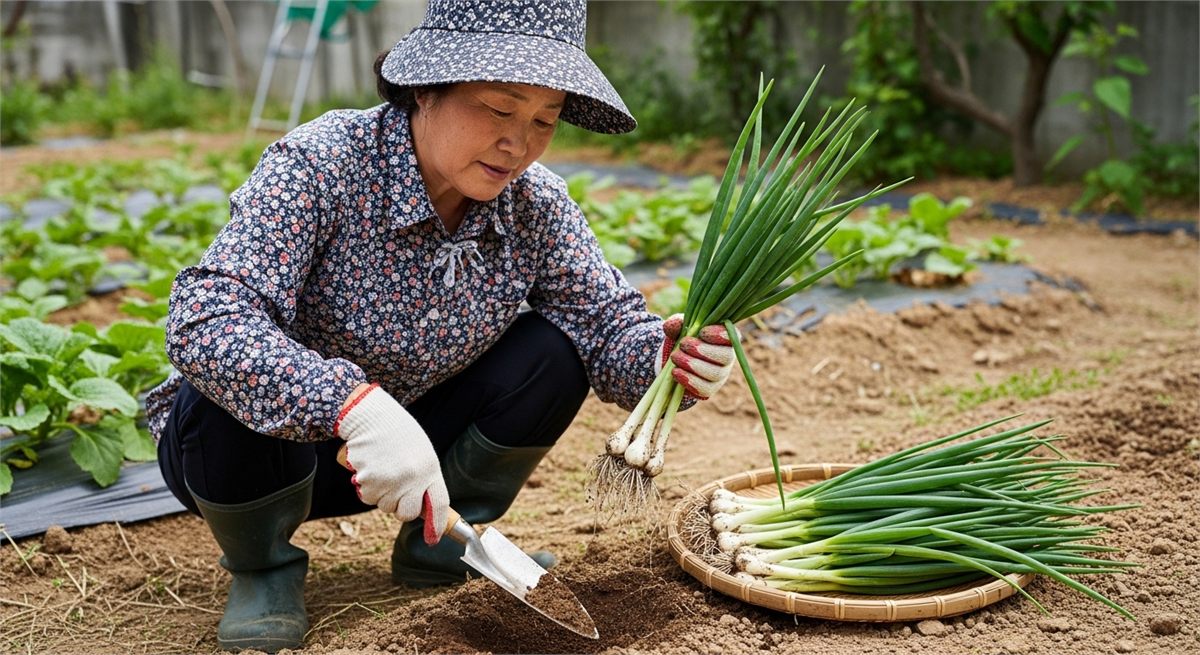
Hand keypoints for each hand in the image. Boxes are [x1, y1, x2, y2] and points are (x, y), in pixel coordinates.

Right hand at [334, 384, 449, 543]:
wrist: (371, 415)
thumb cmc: (397, 433)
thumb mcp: (420, 452)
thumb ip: (423, 478)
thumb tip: (421, 507)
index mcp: (430, 468)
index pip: (439, 504)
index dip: (437, 525)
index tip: (434, 540)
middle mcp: (413, 478)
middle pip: (407, 513)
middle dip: (400, 507)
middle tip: (395, 487)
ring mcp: (391, 480)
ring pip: (384, 506)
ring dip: (381, 494)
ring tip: (382, 468)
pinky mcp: (370, 480)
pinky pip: (367, 497)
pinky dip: (366, 487)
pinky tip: (370, 467)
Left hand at [657, 314, 737, 399]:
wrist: (677, 360)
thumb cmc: (684, 339)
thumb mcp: (680, 328)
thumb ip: (677, 324)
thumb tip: (673, 324)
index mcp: (725, 338)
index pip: (732, 335)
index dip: (719, 334)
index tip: (702, 332)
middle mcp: (727, 357)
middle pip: (726, 357)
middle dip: (704, 350)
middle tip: (683, 344)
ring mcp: (720, 375)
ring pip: (715, 374)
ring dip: (694, 365)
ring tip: (675, 357)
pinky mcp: (710, 388)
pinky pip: (705, 389)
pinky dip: (689, 381)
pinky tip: (676, 372)